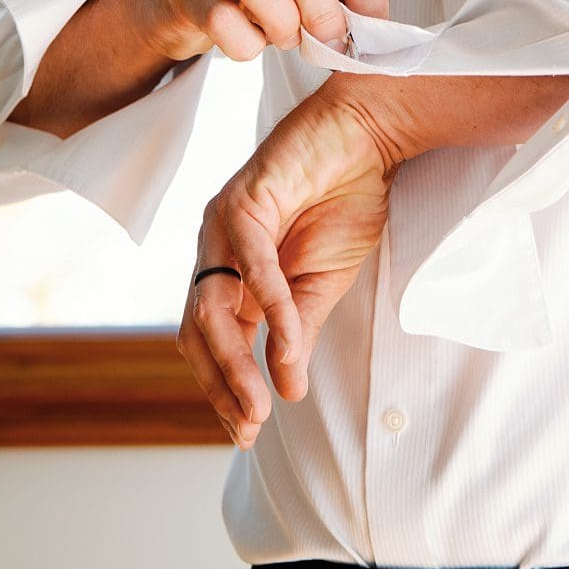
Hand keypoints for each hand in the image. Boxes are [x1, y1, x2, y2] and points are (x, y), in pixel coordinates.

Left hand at [176, 81, 401, 443]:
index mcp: (231, 273)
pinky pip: (249, 263)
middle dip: (224, 384)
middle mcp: (214, 251)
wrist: (368, 136)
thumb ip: (300, 330)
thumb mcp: (325, 281)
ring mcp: (221, 227)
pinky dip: (270, 303)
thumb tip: (287, 390)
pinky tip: (288, 335)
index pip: (212, 343)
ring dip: (236, 360)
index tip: (249, 433)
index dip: (226, 388)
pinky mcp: (242, 201)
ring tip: (264, 398)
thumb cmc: (347, 198)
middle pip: (200, 333)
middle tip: (252, 426)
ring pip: (211, 306)